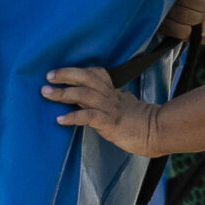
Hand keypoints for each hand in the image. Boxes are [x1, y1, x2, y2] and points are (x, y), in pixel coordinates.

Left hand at [44, 67, 163, 154]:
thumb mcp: (126, 107)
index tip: (61, 72)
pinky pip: (88, 117)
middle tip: (48, 76)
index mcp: (114, 92)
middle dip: (66, 74)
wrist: (158, 132)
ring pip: (84, 94)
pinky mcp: (110, 122)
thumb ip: (112, 103)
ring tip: (46, 93)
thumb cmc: (141, 124)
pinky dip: (72, 117)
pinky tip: (60, 119)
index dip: (78, 71)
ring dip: (62, 93)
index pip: (96, 74)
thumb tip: (94, 105)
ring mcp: (110, 108)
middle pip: (86, 77)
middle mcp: (110, 96)